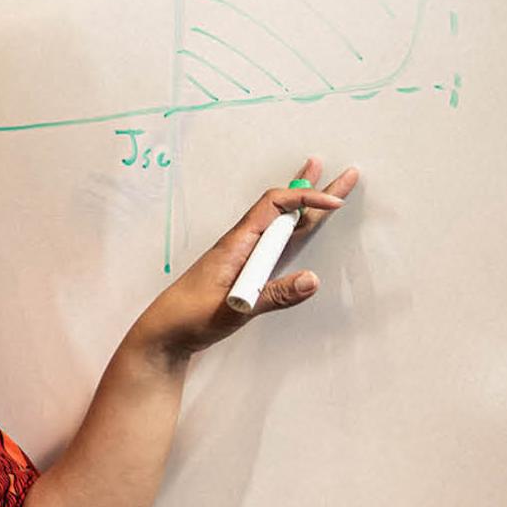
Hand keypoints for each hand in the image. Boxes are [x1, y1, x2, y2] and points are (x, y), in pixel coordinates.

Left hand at [133, 157, 359, 359]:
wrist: (164, 333)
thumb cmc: (190, 317)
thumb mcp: (233, 310)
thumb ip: (273, 296)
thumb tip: (313, 280)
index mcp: (236, 244)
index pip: (275, 207)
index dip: (306, 200)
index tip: (335, 205)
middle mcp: (242, 245)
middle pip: (282, 209)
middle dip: (313, 190)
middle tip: (342, 173)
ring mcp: (243, 257)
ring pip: (280, 225)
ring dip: (305, 206)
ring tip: (325, 187)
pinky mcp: (244, 272)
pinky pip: (275, 245)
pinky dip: (293, 231)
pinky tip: (299, 227)